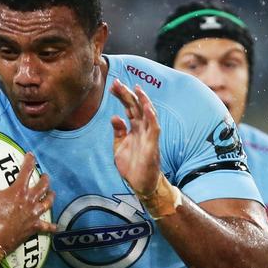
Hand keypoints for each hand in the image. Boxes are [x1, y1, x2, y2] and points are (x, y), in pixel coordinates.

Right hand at [0, 152, 55, 267]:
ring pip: (48, 203)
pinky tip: (56, 227)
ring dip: (51, 196)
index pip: (27, 170)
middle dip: (45, 179)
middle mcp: (29, 201)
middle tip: (44, 176)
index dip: (30, 161)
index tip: (31, 155)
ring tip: (52, 193)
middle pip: (43, 186)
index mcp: (18, 190)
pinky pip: (46, 227)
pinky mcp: (33, 228)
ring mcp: (33, 215)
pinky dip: (51, 226)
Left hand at [110, 79, 181, 218]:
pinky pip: (154, 129)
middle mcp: (142, 129)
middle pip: (136, 107)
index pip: (129, 108)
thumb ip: (118, 132)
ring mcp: (149, 136)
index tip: (113, 86)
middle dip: (128, 95)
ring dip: (143, 101)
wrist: (141, 184)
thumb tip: (115, 117)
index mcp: (134, 129)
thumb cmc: (132, 166)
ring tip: (137, 89)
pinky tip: (147, 108)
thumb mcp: (120, 147)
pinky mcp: (153, 145)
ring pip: (148, 114)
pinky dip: (151, 118)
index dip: (122, 96)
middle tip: (117, 82)